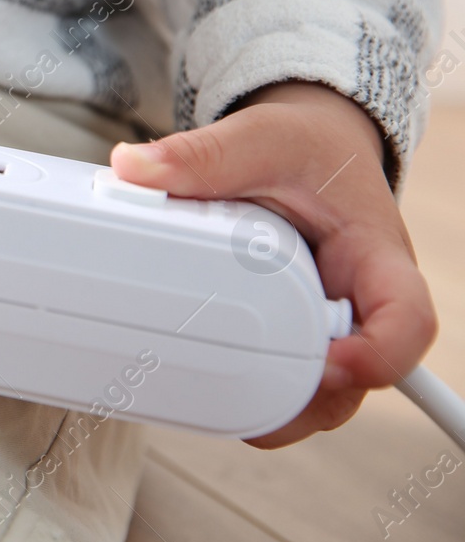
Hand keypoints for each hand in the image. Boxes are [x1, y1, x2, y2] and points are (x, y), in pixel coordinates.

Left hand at [109, 81, 436, 447]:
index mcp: (374, 259)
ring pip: (311, 397)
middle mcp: (356, 305)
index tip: (331, 362)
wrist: (309, 150)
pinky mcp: (288, 332)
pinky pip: (276, 378)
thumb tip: (134, 168)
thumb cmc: (307, 150)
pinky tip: (193, 369)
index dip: (378, 356)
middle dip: (300, 398)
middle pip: (352, 384)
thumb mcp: (263, 139)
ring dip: (267, 401)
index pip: (407, 322)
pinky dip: (243, 384)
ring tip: (205, 376)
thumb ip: (205, 155)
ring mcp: (323, 327)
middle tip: (238, 377)